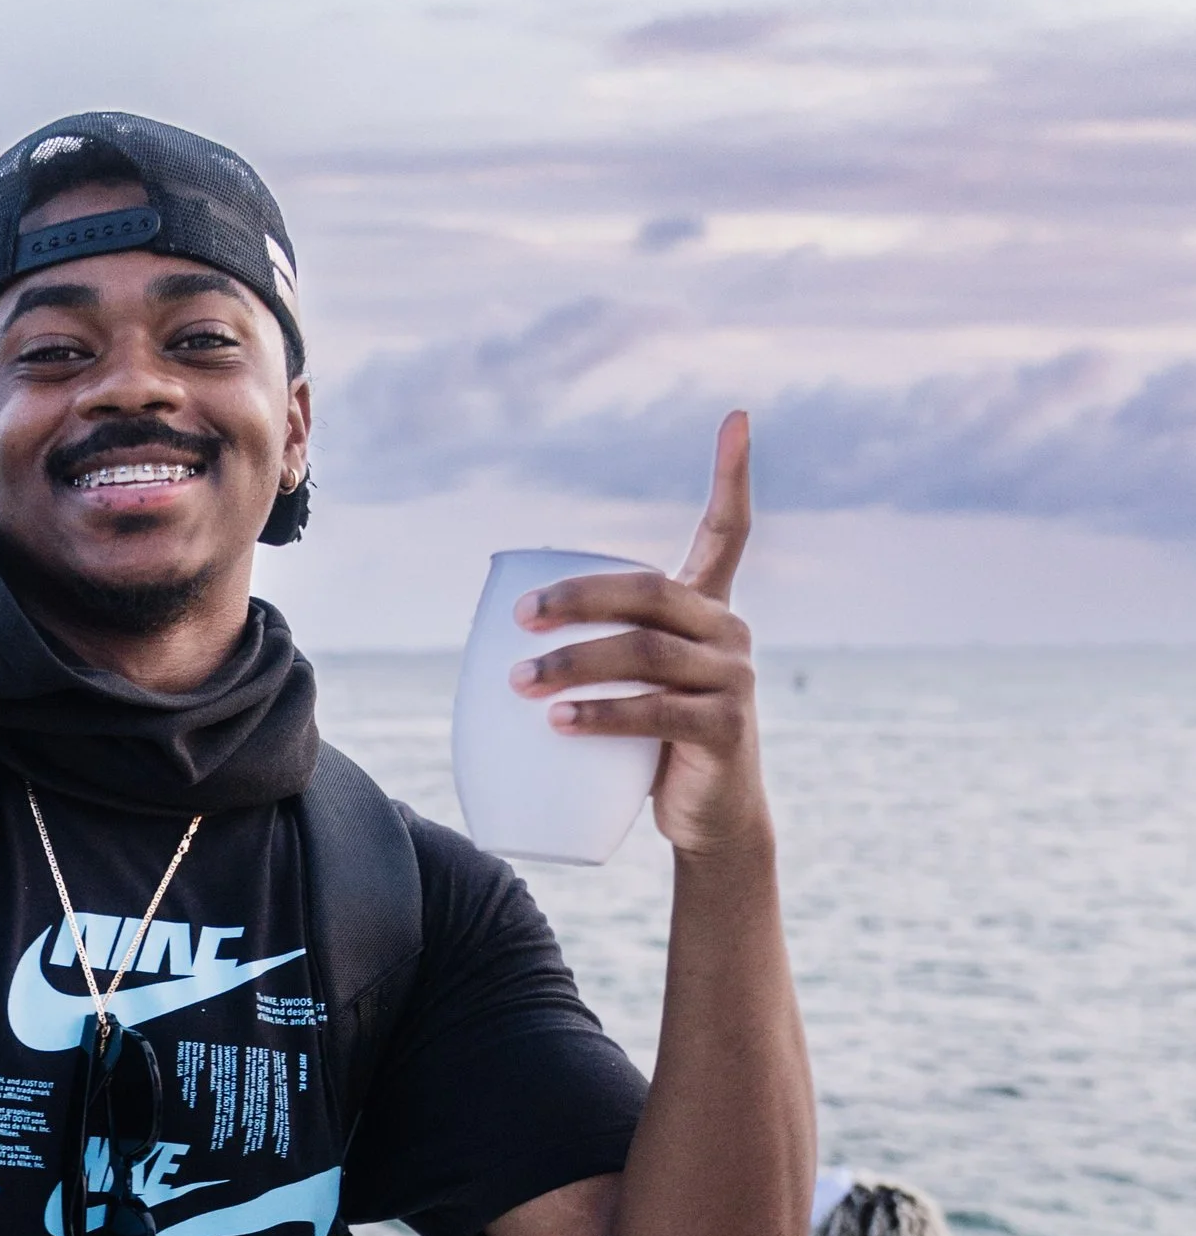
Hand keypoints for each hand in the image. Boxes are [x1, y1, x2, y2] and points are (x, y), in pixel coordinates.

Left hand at [509, 410, 768, 861]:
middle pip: (648, 592)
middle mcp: (727, 632)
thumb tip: (496, 628)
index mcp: (707, 609)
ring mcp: (734, 677)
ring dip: (574, 662)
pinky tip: (559, 720)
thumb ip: (598, 646)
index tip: (739, 417)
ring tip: (519, 682)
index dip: (734, 473)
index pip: (729, 529)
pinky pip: (656, 710)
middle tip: (521, 617)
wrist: (710, 819)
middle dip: (578, 598)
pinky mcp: (726, 727)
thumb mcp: (632, 684)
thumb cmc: (654, 742)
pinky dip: (601, 713)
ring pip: (645, 651)